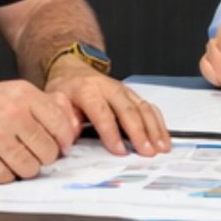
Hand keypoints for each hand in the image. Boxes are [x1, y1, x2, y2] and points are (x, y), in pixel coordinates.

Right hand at [0, 79, 80, 183]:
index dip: (63, 140)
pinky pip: (8, 178)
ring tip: (7, 153)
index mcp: (21, 94)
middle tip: (25, 148)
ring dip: (22, 166)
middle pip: (49, 152)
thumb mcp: (10, 94)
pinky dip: (2, 173)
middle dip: (41, 156)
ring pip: (31, 169)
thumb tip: (74, 127)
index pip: (61, 126)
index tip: (57, 144)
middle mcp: (10, 113)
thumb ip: (43, 107)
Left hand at [44, 62, 170, 156]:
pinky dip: (159, 123)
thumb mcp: (55, 100)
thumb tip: (71, 133)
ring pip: (142, 107)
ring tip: (160, 148)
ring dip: (153, 129)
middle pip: (126, 109)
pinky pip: (149, 107)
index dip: (111, 132)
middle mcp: (107, 87)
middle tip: (147, 152)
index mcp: (86, 89)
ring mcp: (123, 89)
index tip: (120, 151)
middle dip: (138, 132)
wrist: (73, 69)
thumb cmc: (65, 90)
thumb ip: (63, 117)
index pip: (101, 111)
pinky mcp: (133, 94)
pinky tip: (164, 139)